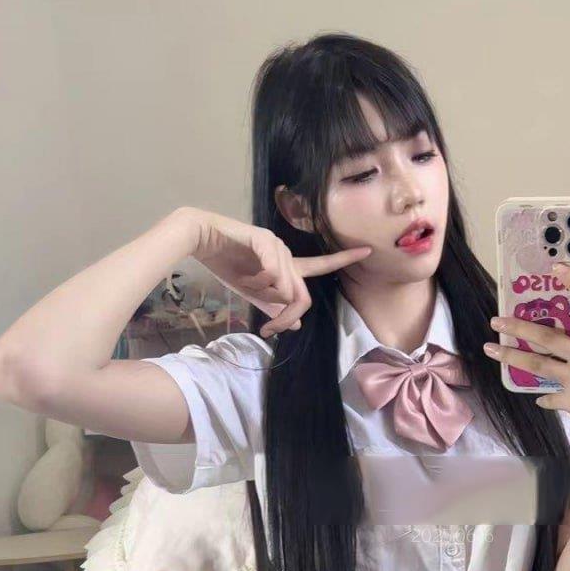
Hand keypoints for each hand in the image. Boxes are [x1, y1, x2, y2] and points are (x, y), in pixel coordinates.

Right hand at [179, 206, 372, 337]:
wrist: (201, 240)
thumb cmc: (226, 263)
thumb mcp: (253, 292)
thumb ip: (274, 307)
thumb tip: (296, 323)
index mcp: (287, 265)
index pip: (320, 266)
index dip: (343, 260)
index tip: (368, 250)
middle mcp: (287, 254)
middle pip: (301, 296)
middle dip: (285, 317)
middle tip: (268, 330)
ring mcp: (277, 246)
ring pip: (287, 287)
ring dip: (265, 295)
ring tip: (246, 283)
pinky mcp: (265, 240)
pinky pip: (274, 274)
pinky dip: (259, 281)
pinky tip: (245, 274)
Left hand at [487, 262, 569, 446]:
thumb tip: (558, 326)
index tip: (558, 267)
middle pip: (551, 338)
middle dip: (519, 327)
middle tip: (497, 320)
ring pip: (539, 365)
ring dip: (511, 356)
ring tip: (491, 348)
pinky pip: (548, 395)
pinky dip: (543, 395)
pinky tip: (541, 395)